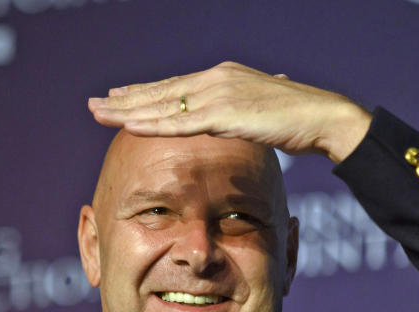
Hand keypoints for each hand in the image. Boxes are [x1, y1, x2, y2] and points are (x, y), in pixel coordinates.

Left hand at [88, 61, 372, 162]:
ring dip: (127, 111)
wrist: (323, 117)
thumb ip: (243, 112)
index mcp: (223, 76)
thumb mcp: (262, 111)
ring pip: (163, 106)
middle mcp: (215, 80)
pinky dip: (151, 125)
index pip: (175, 86)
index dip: (145, 93)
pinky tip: (129, 126)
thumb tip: (239, 116)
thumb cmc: (298, 118)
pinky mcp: (224, 115)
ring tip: (99, 113)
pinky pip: (179, 123)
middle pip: (161, 92)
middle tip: (95, 104)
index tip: (120, 97)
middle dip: (126, 100)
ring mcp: (218, 95)